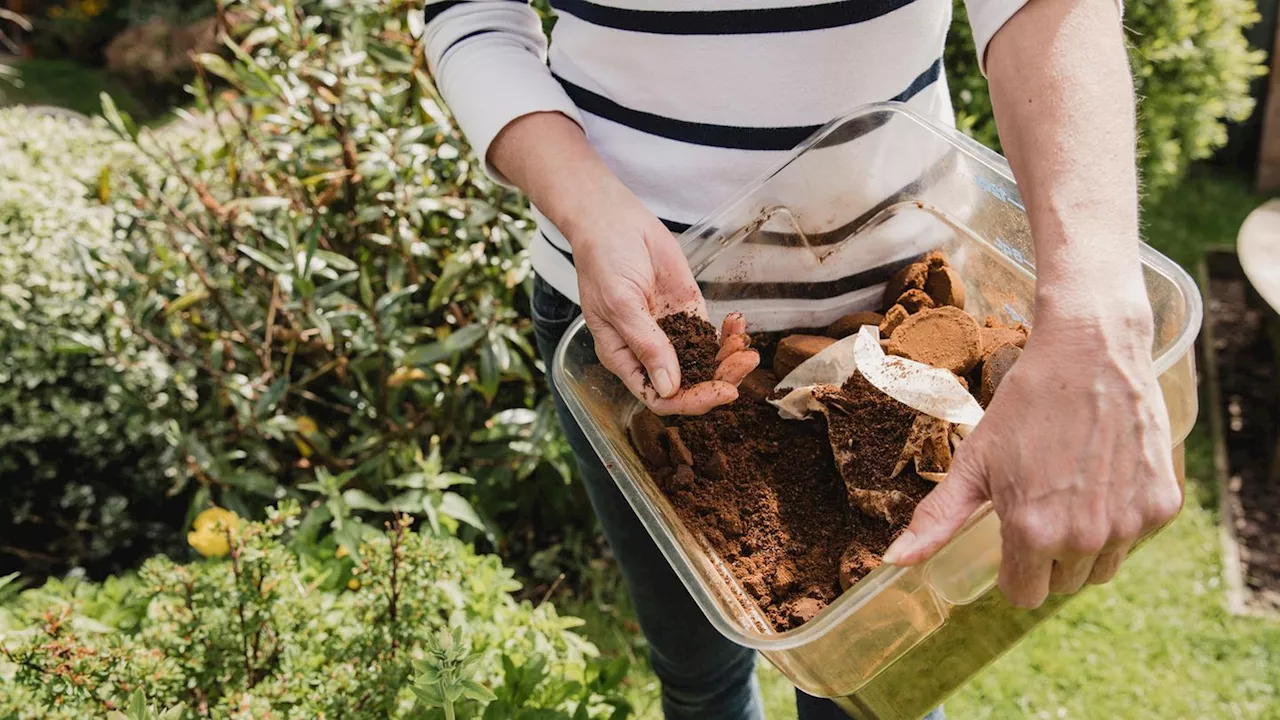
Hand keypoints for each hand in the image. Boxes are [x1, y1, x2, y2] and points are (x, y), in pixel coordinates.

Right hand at [573, 193, 758, 414]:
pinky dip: (729, 334)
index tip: (720, 391)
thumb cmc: (603, 261)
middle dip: (719, 379)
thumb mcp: (620, 304)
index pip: (659, 397)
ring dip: (729, 359)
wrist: (614, 221)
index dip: (690, 401)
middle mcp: (648, 352)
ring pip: (704, 363)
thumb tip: (668, 387)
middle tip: (744, 364)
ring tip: (747, 347)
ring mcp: (670, 333)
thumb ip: (646, 344)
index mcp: (624, 358)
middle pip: (688, 384)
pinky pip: (712, 335)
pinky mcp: (688, 312)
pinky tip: (739, 324)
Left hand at [881, 309, 1181, 607]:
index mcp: (1032, 533)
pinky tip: (1104, 477)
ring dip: (1086, 545)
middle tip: (1041, 502)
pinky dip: (1121, 519)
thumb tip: (895, 562)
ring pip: (1102, 568)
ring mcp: (1129, 525)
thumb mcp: (974, 461)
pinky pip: (1136, 538)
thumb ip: (937, 519)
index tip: (1011, 535)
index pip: (1023, 594)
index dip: (1012, 568)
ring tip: (1071, 492)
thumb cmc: (1026, 405)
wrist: (1091, 353)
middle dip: (1047, 555)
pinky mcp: (1162, 506)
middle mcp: (1085, 538)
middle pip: (1062, 584)